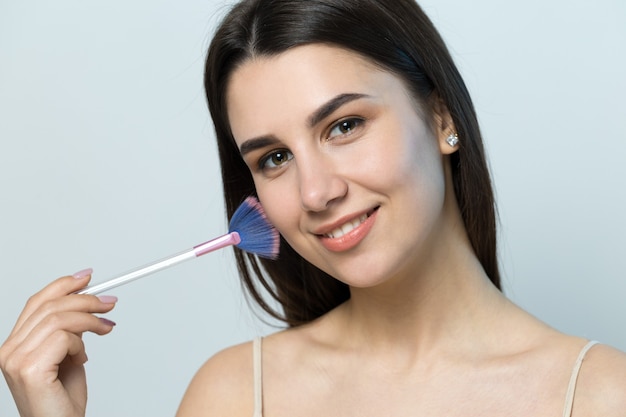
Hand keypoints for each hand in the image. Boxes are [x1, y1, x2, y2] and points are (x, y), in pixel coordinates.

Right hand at [0, 270, 117, 416]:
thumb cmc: (61, 402)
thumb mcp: (67, 357)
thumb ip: (69, 332)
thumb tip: (86, 307)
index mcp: (15, 346)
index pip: (36, 302)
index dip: (63, 285)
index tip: (88, 277)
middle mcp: (9, 351)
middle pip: (49, 305)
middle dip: (85, 299)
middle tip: (109, 303)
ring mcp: (16, 360)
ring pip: (59, 318)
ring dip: (89, 320)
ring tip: (105, 329)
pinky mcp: (30, 369)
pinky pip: (64, 337)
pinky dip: (81, 343)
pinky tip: (83, 357)